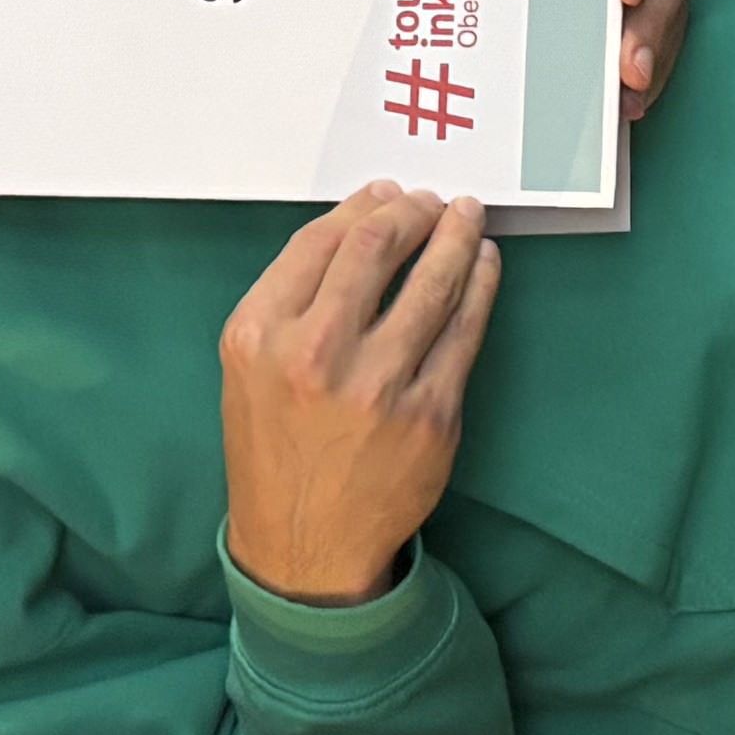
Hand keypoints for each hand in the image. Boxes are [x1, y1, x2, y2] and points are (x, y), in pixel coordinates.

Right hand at [218, 186, 497, 604]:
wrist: (305, 541)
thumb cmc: (277, 446)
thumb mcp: (250, 367)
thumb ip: (291, 299)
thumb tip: (363, 224)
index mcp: (259, 337)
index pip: (321, 243)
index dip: (363, 207)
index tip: (390, 193)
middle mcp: (314, 357)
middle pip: (377, 250)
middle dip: (413, 212)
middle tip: (433, 201)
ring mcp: (378, 387)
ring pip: (432, 284)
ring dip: (456, 238)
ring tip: (467, 218)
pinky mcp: (431, 416)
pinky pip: (465, 331)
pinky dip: (480, 286)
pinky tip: (484, 265)